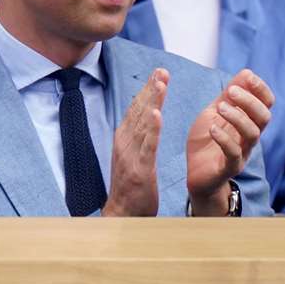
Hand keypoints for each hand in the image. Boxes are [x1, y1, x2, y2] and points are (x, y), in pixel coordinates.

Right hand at [102, 68, 164, 217]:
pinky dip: (151, 128)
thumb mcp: (132, 156)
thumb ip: (138, 137)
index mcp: (124, 139)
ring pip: (142, 123)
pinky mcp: (139, 168)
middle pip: (138, 111)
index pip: (136, 109)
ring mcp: (131, 155)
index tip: (158, 74)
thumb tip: (145, 119)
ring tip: (160, 84)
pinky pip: (147, 145)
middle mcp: (125, 142)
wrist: (122, 213)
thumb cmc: (130, 186)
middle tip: (162, 71)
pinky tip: (157, 114)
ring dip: (151, 101)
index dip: (147, 91)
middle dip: (151, 89)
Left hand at [187, 69, 274, 215]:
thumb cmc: (206, 141)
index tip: (248, 76)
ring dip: (237, 117)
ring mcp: (242, 153)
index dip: (260, 89)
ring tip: (221, 108)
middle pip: (264, 117)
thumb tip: (246, 72)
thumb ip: (228, 96)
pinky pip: (233, 153)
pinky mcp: (229, 167)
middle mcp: (249, 137)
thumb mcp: (214, 113)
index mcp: (248, 121)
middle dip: (250, 101)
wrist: (196, 174)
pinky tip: (213, 128)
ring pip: (252, 134)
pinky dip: (224, 139)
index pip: (266, 104)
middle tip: (231, 91)